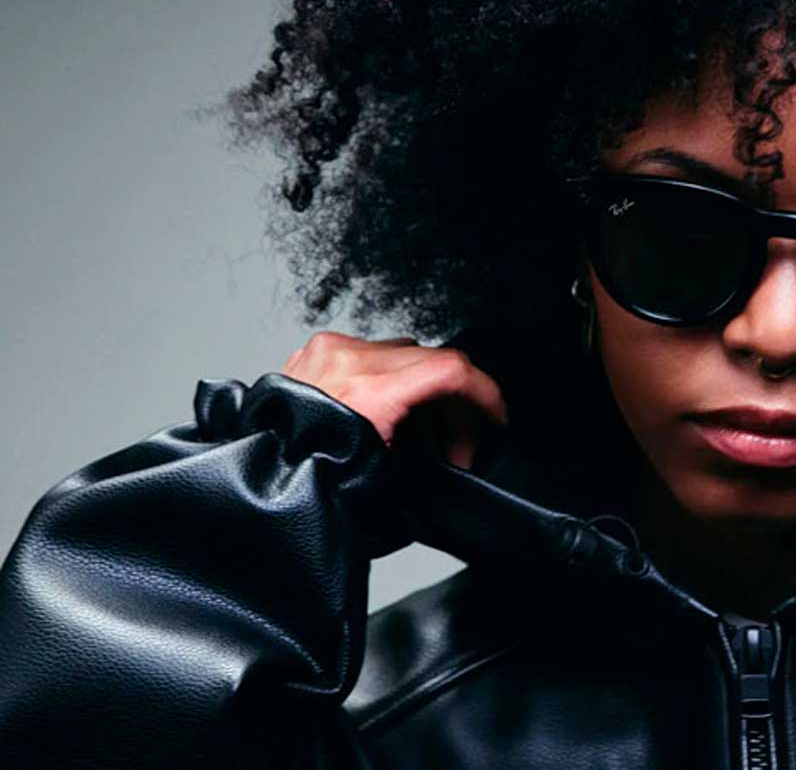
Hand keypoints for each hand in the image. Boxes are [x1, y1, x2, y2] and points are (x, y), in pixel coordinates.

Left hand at [279, 331, 509, 470]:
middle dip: (455, 404)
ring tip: (418, 436)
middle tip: (456, 446)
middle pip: (432, 361)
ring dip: (422, 389)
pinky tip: (386, 414)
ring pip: (404, 354)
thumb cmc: (308, 487)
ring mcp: (330, 352)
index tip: (496, 417)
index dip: (486, 395)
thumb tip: (458, 451)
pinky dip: (388, 380)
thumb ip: (430, 451)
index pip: (451, 371)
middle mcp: (350, 361)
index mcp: (370, 391)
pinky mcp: (316, 352)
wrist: (256, 484)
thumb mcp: (386, 479)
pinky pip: (370, 353)